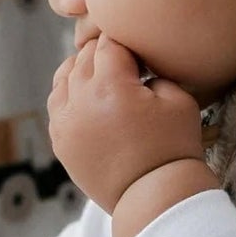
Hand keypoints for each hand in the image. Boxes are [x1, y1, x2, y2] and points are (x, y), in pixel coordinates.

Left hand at [47, 31, 205, 213]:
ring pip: (63, 79)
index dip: (124, 40)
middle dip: (102, 54)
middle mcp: (80, 100)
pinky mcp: (60, 143)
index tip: (135, 48)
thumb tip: (139, 69)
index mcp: (110, 85)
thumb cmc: (173, 148)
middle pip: (83, 58)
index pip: (108, 44)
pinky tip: (84, 97)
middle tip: (122, 59)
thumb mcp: (179, 99)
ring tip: (99, 73)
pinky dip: (68, 95)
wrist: (155, 196)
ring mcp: (65, 123)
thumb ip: (156, 73)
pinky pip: (56, 107)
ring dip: (80, 70)